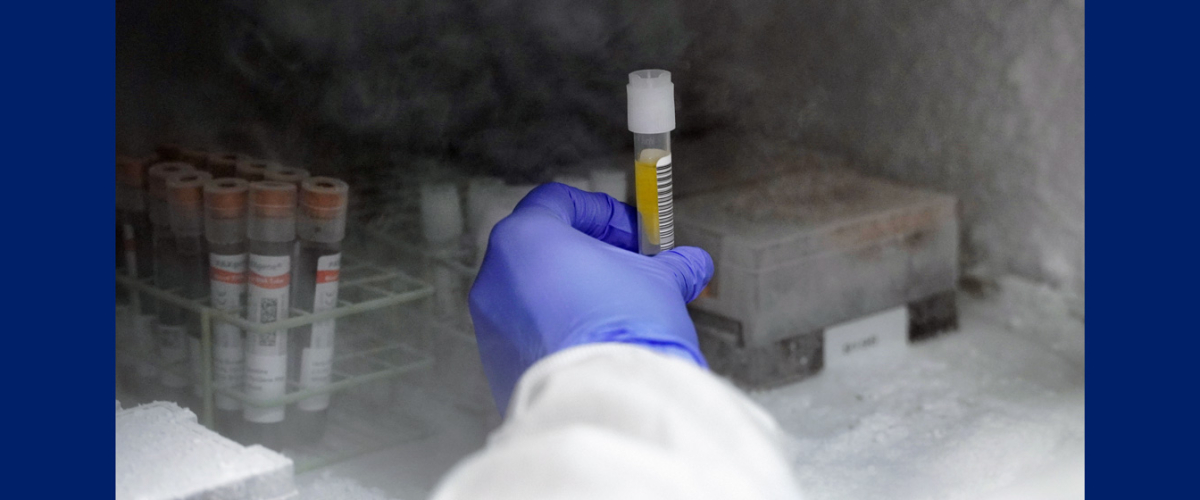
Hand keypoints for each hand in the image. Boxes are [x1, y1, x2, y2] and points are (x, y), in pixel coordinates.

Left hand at [469, 183, 713, 412]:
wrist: (605, 401)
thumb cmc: (624, 327)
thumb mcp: (660, 283)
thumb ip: (673, 266)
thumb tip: (691, 266)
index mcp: (526, 238)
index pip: (557, 201)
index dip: (601, 212)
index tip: (633, 233)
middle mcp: (496, 275)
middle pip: (543, 247)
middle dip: (589, 254)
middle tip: (628, 269)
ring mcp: (490, 321)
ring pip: (534, 291)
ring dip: (573, 293)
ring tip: (616, 312)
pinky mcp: (496, 361)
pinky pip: (529, 331)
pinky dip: (558, 328)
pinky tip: (594, 344)